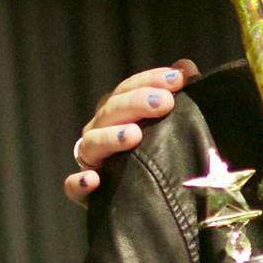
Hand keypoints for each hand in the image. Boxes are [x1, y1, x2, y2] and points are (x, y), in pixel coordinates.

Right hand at [64, 60, 198, 204]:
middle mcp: (101, 131)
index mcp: (118, 112)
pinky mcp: (86, 192)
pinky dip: (80, 182)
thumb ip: (175, 94)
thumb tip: (187, 66)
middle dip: (136, 103)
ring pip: (92, 143)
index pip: (129, 88)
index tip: (177, 79)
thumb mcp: (167, 120)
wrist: (145, 196)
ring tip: (134, 136)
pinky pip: (75, 186)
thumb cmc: (156, 149)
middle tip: (163, 102)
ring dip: (111, 137)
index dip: (150, 80)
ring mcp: (91, 160)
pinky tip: (95, 180)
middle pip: (111, 111)